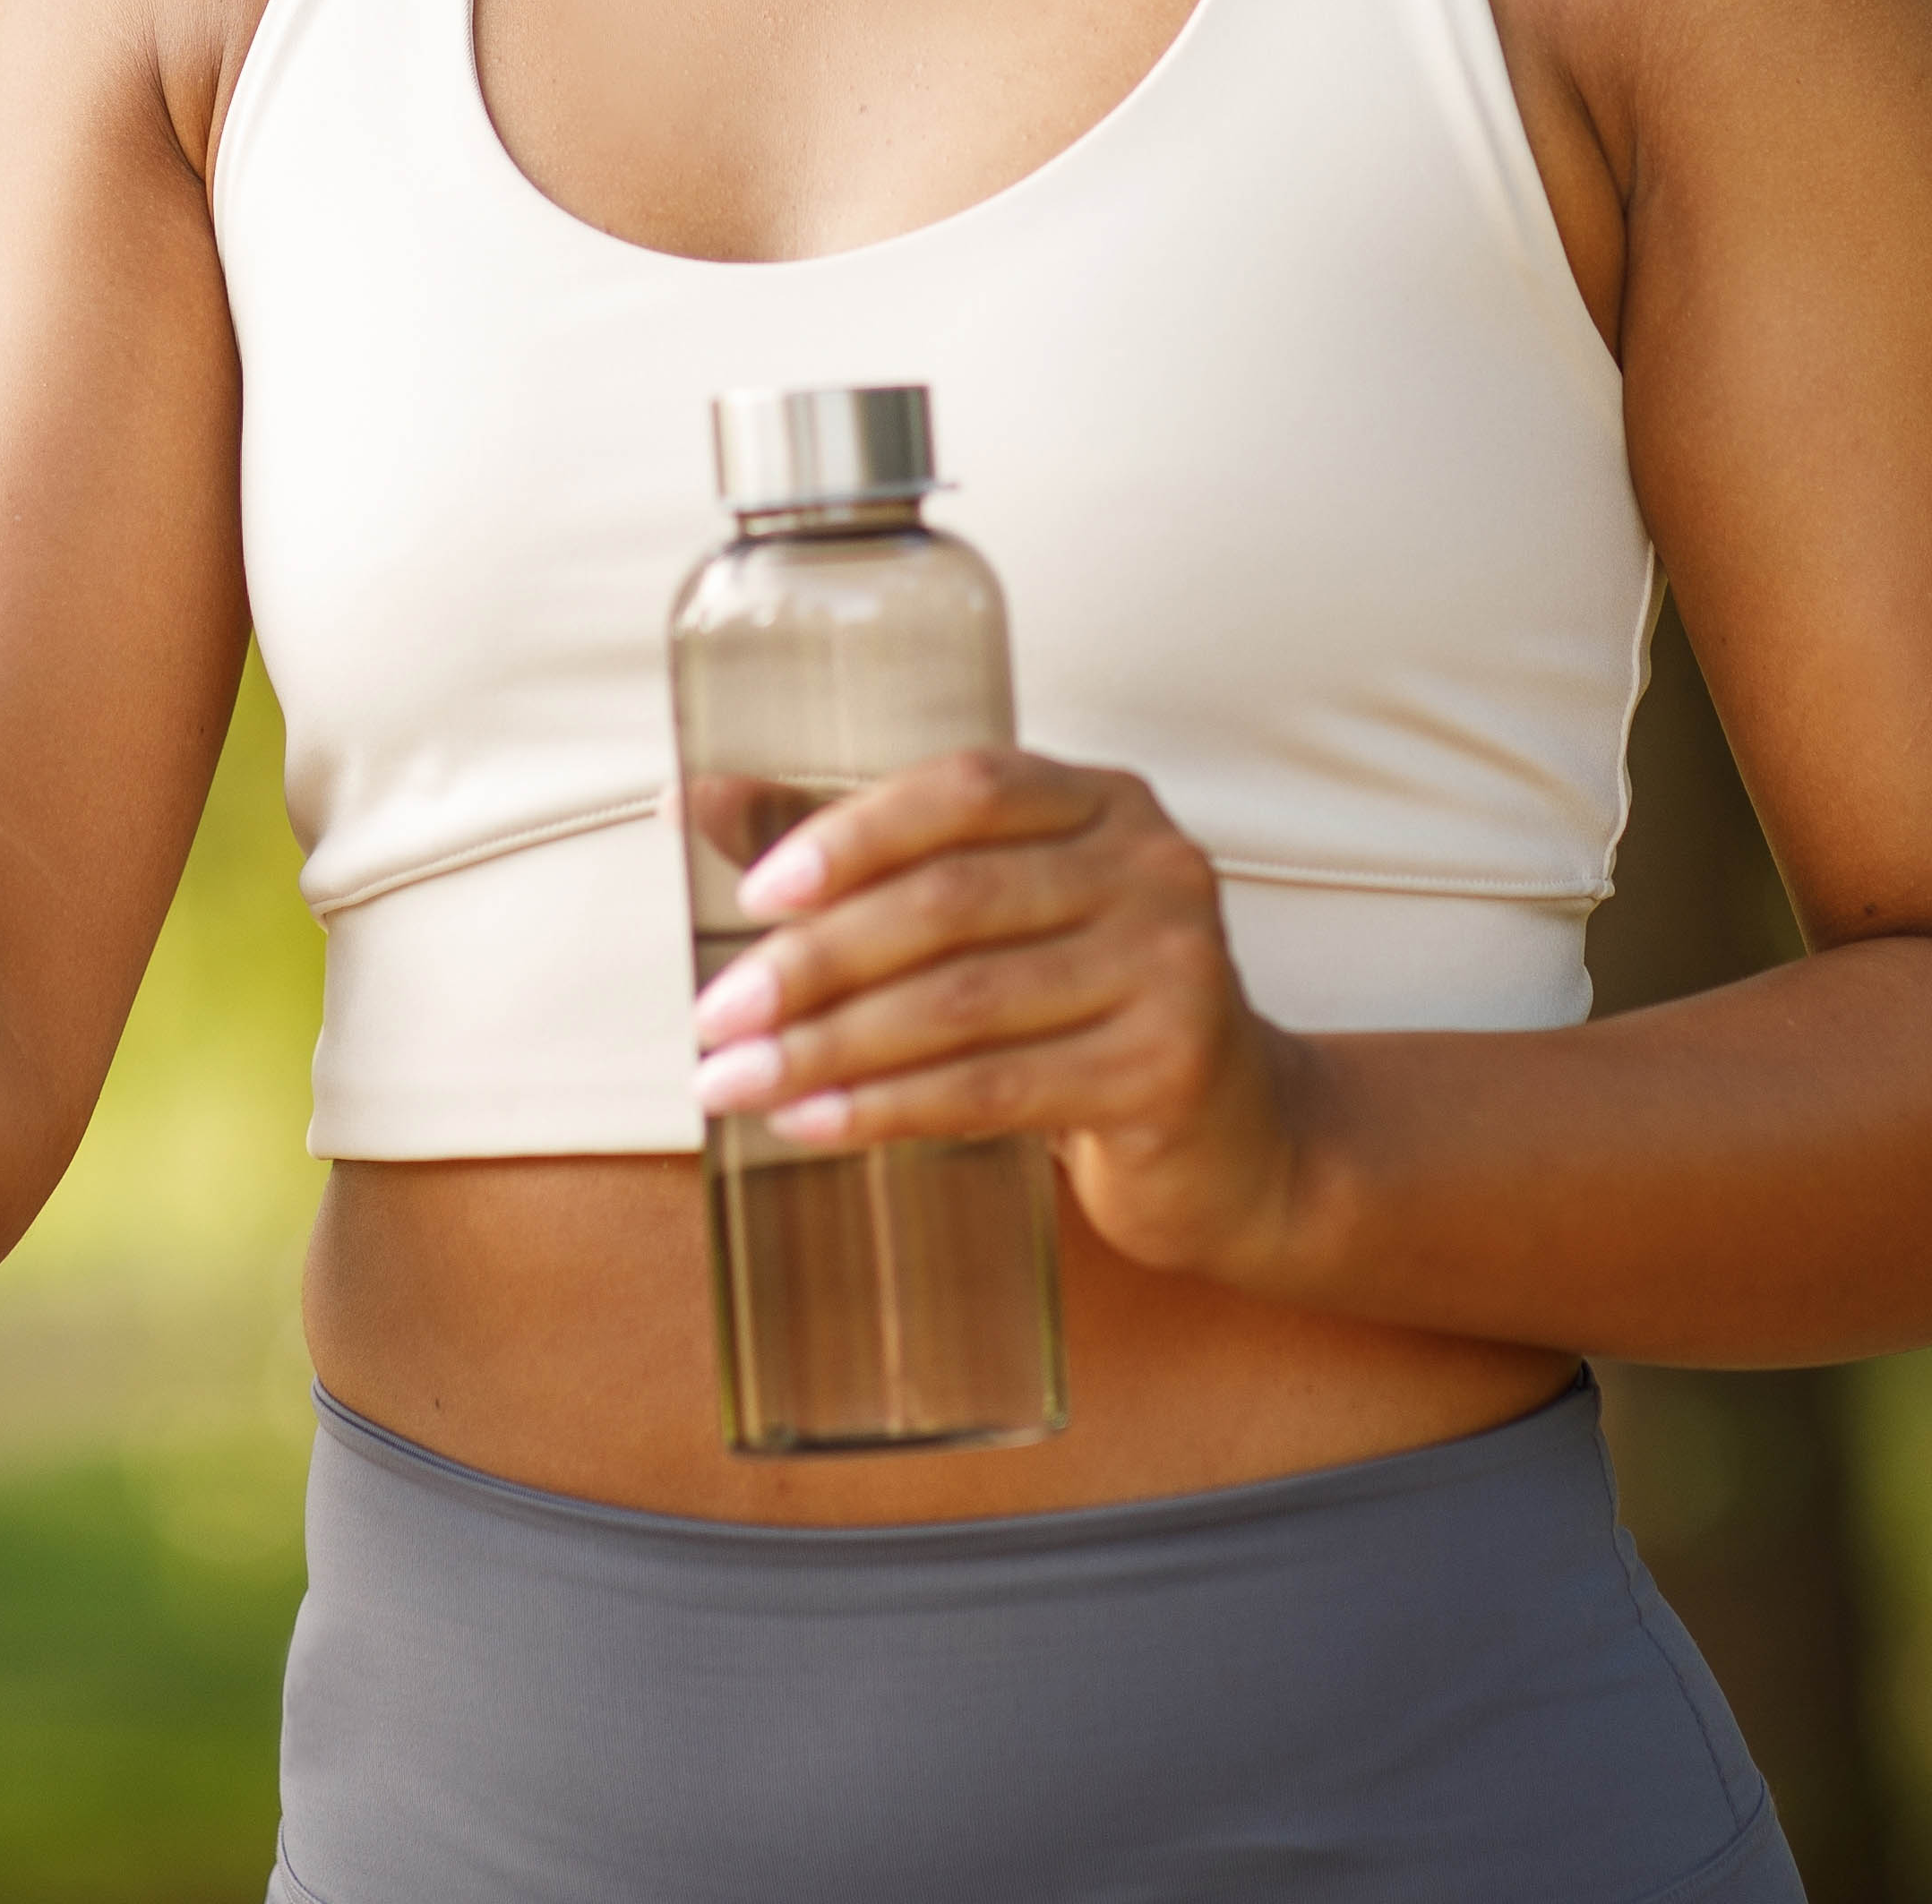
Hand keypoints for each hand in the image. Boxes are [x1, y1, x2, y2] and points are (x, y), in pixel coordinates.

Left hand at [683, 749, 1317, 1286]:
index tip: (753, 891)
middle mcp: (1154, 867)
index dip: (854, 832)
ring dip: (831, 1047)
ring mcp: (1175, 968)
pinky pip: (997, 1089)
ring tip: (736, 1083)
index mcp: (1104, 801)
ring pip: (964, 1003)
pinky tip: (815, 1125)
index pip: (968, 788)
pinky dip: (889, 1108)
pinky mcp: (1169, 1070)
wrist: (1241, 1143)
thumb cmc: (1082, 1008)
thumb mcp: (996, 915)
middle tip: (716, 1016)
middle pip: (953, 902)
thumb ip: (860, 854)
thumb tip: (690, 799)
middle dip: (816, 961)